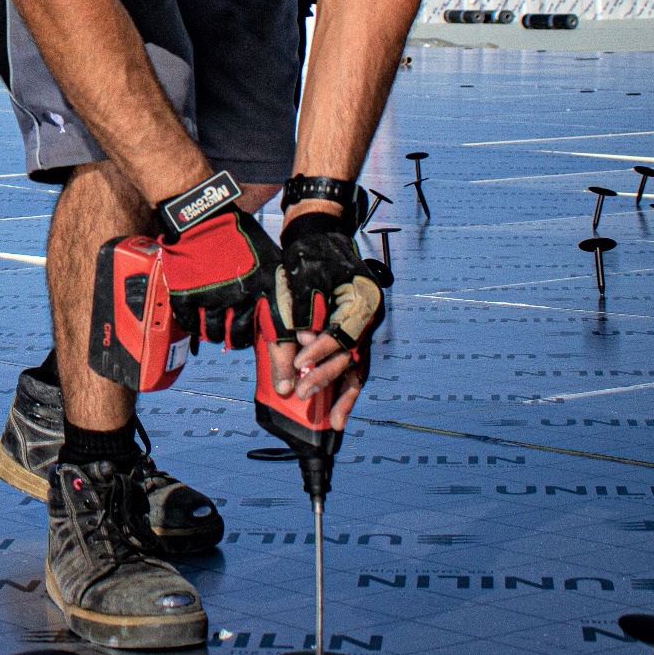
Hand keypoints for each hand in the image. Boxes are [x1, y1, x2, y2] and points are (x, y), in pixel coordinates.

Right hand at [157, 205, 276, 347]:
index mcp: (264, 286)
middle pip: (241, 338)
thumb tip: (287, 314)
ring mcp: (212, 297)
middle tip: (234, 330)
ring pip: (215, 334)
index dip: (281, 361)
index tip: (283, 384)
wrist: (201, 215)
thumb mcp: (269, 256)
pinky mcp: (187, 295)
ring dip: (215, 332)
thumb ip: (276, 286)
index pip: (278, 333)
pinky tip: (196, 316)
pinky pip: (190, 325)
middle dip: (238, 338)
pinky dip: (193, 326)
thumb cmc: (236, 233)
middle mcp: (241, 296)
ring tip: (214, 320)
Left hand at [268, 211, 388, 426]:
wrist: (318, 232)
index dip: (322, 354)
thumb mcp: (294, 288)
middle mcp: (369, 316)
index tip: (300, 366)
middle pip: (352, 355)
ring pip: (357, 365)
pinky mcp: (352, 329)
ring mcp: (363, 324)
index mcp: (361, 301)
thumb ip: (288, 332)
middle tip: (302, 393)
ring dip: (344, 393)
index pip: (344, 337)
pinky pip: (351, 361)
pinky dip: (342, 383)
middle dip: (326, 377)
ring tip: (334, 422)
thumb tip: (285, 376)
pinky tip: (336, 407)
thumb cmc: (307, 256)